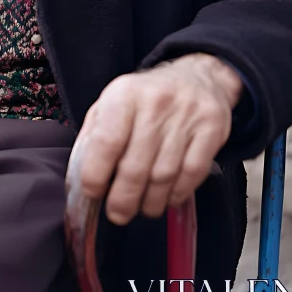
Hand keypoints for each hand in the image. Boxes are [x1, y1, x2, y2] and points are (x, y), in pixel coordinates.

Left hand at [73, 53, 242, 224]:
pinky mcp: (211, 130)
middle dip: (123, 200)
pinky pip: (191, 175)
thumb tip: (80, 177)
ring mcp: (186, 116)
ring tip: (142, 208)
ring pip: (164, 176)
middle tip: (117, 214)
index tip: (92, 193)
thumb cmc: (145, 97)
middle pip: (136, 167)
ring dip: (150, 202)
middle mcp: (155, 103)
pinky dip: (176, 194)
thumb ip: (94, 136)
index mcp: (124, 95)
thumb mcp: (112, 102)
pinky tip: (166, 198)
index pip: (107, 141)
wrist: (196, 77)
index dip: (96, 174)